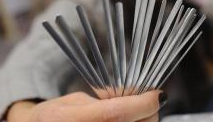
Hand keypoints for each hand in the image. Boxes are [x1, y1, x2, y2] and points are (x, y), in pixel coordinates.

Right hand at [7, 90, 164, 121]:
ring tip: (137, 111)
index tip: (157, 94)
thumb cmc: (54, 117)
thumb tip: (136, 93)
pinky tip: (129, 121)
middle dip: (148, 113)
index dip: (142, 103)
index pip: (116, 114)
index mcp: (71, 121)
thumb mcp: (76, 101)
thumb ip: (106, 101)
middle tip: (149, 101)